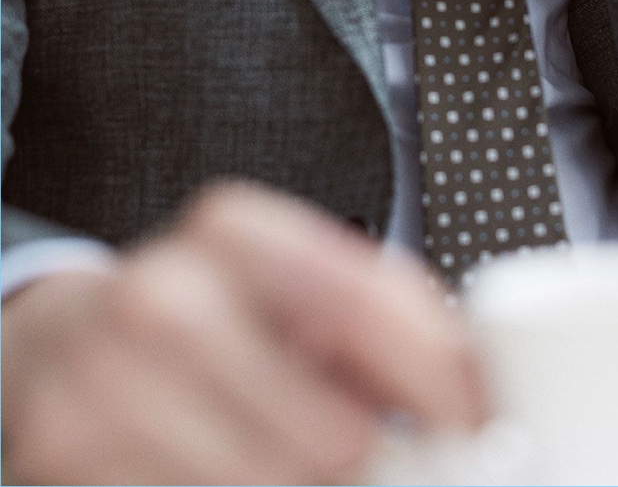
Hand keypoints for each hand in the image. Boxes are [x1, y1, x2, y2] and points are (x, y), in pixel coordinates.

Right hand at [2, 183, 485, 485]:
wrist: (66, 341)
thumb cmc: (204, 311)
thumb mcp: (292, 288)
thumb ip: (382, 318)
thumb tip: (477, 380)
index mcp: (230, 229)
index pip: (357, 297)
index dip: (432, 371)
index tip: (476, 418)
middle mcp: (161, 294)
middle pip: (326, 428)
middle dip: (370, 456)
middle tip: (387, 457)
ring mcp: (103, 380)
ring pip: (271, 485)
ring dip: (306, 485)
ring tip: (303, 460)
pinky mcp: (69, 452)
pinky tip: (240, 471)